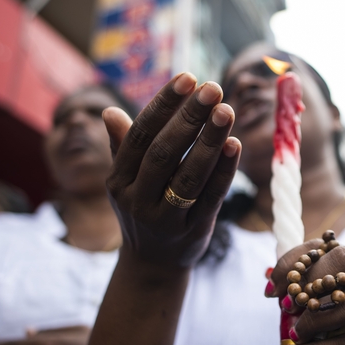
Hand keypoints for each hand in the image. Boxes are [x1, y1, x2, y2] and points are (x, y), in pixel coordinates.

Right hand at [103, 73, 240, 268]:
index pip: (140, 136)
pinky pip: (210, 197)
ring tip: (226, 110)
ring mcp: (165, 218)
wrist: (151, 266)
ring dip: (209, 141)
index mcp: (118, 180)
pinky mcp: (193, 231)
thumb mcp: (125, 182)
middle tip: (212, 88)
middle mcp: (137, 199)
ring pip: (188, 176)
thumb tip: (108, 111)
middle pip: (163, 153)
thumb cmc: (141, 209)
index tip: (187, 78)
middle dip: (189, 118)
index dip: (163, 105)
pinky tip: (235, 144)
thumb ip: (122, 147)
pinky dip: (223, 171)